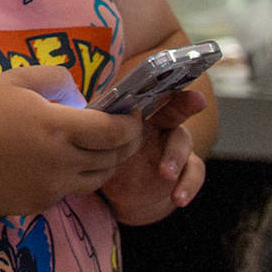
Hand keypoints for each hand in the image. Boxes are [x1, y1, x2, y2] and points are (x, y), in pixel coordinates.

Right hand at [0, 65, 143, 218]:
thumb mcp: (12, 80)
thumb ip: (53, 77)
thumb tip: (79, 91)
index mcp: (57, 127)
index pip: (114, 130)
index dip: (131, 123)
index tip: (132, 115)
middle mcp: (62, 162)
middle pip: (113, 157)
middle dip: (127, 143)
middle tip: (126, 131)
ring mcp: (52, 188)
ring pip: (98, 178)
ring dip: (107, 162)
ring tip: (99, 148)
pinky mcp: (40, 204)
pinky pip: (70, 191)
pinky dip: (75, 176)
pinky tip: (59, 163)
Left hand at [99, 87, 207, 224]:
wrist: (118, 195)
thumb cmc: (108, 158)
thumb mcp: (98, 143)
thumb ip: (95, 128)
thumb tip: (76, 114)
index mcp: (137, 115)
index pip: (147, 94)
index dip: (158, 82)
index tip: (164, 74)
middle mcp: (160, 126)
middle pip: (175, 109)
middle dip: (186, 102)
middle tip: (196, 98)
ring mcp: (174, 147)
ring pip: (183, 143)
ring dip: (175, 157)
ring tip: (164, 173)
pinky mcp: (183, 170)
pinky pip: (194, 172)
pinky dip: (188, 185)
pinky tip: (178, 198)